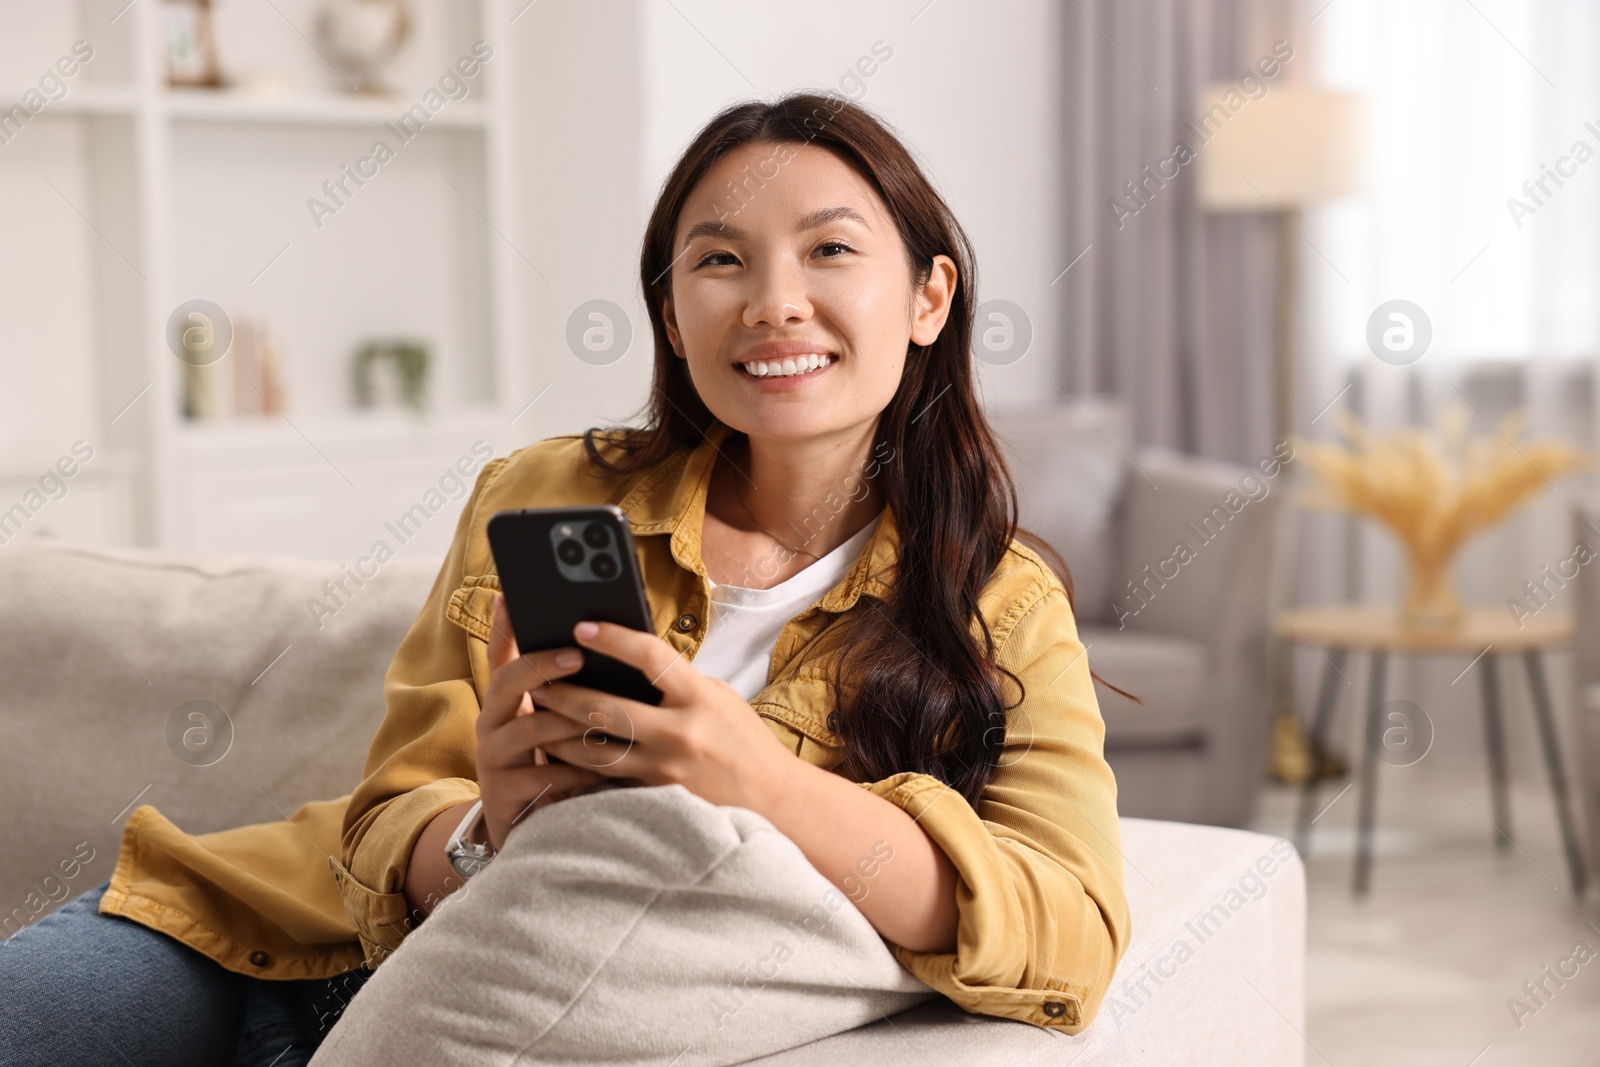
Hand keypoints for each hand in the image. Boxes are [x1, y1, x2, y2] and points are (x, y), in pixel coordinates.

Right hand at [476, 593, 615, 851]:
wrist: (534, 830)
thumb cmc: (556, 764)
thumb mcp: (558, 722)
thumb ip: (570, 687)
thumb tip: (601, 639)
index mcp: (506, 700)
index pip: (500, 653)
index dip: (504, 625)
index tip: (513, 597)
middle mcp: (492, 723)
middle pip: (508, 682)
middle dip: (543, 665)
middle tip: (578, 655)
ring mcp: (493, 759)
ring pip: (533, 729)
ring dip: (572, 721)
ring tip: (609, 717)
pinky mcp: (504, 795)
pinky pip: (546, 776)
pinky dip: (579, 771)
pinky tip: (607, 770)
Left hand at [526, 619, 796, 813]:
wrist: (773, 801)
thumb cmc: (744, 742)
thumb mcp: (718, 699)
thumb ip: (678, 682)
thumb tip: (630, 661)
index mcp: (699, 697)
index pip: (649, 656)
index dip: (612, 638)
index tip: (581, 626)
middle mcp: (680, 733)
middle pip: (605, 708)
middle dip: (564, 694)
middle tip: (539, 682)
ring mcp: (665, 770)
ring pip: (593, 751)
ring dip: (558, 735)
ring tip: (538, 721)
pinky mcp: (654, 799)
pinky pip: (606, 781)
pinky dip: (579, 769)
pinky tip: (559, 760)